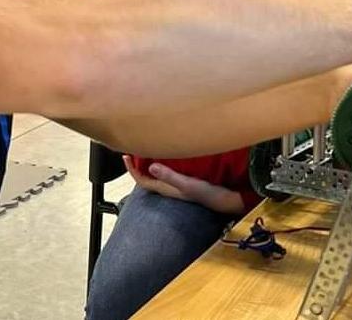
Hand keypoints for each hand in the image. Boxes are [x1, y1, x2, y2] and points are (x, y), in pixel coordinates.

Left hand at [123, 156, 245, 214]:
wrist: (226, 201)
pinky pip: (167, 172)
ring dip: (148, 163)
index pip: (142, 180)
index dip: (131, 170)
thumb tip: (150, 167)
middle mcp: (169, 188)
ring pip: (156, 174)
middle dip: (137, 164)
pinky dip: (162, 162)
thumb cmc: (208, 194)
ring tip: (145, 150)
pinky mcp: (185, 182)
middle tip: (132, 150)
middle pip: (146, 177)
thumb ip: (170, 176)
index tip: (125, 156)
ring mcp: (177, 185)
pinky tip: (167, 155)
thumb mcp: (188, 184)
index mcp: (166, 188)